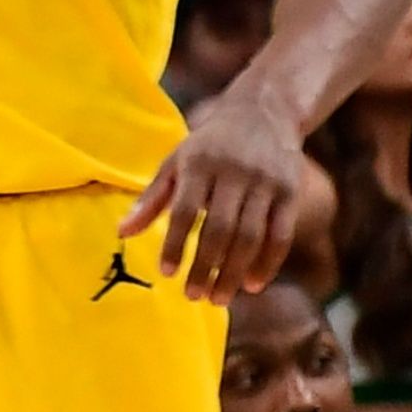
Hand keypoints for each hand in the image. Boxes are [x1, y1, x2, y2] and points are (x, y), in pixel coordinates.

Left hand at [119, 82, 303, 304]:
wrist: (263, 113)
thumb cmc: (209, 145)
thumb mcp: (176, 162)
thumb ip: (151, 199)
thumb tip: (121, 233)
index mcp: (198, 163)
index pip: (185, 210)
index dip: (176, 243)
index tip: (167, 273)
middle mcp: (233, 172)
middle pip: (220, 229)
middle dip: (206, 267)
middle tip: (194, 296)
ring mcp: (265, 183)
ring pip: (250, 237)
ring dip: (233, 272)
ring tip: (218, 298)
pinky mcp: (290, 193)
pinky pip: (279, 235)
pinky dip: (267, 264)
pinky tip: (252, 284)